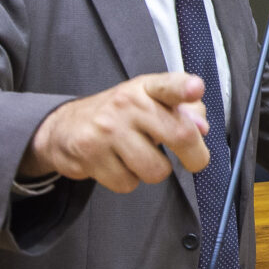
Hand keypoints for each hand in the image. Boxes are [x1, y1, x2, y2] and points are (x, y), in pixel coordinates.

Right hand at [19, 72, 210, 192]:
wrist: (66, 128)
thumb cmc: (121, 117)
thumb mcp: (153, 103)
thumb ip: (186, 111)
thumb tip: (202, 127)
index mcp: (147, 88)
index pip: (168, 84)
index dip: (184, 88)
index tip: (195, 89)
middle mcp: (127, 103)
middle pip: (179, 134)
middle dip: (195, 156)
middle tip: (193, 160)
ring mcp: (107, 129)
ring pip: (156, 169)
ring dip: (154, 171)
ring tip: (140, 156)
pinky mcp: (90, 154)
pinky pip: (128, 183)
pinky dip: (128, 180)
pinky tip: (118, 164)